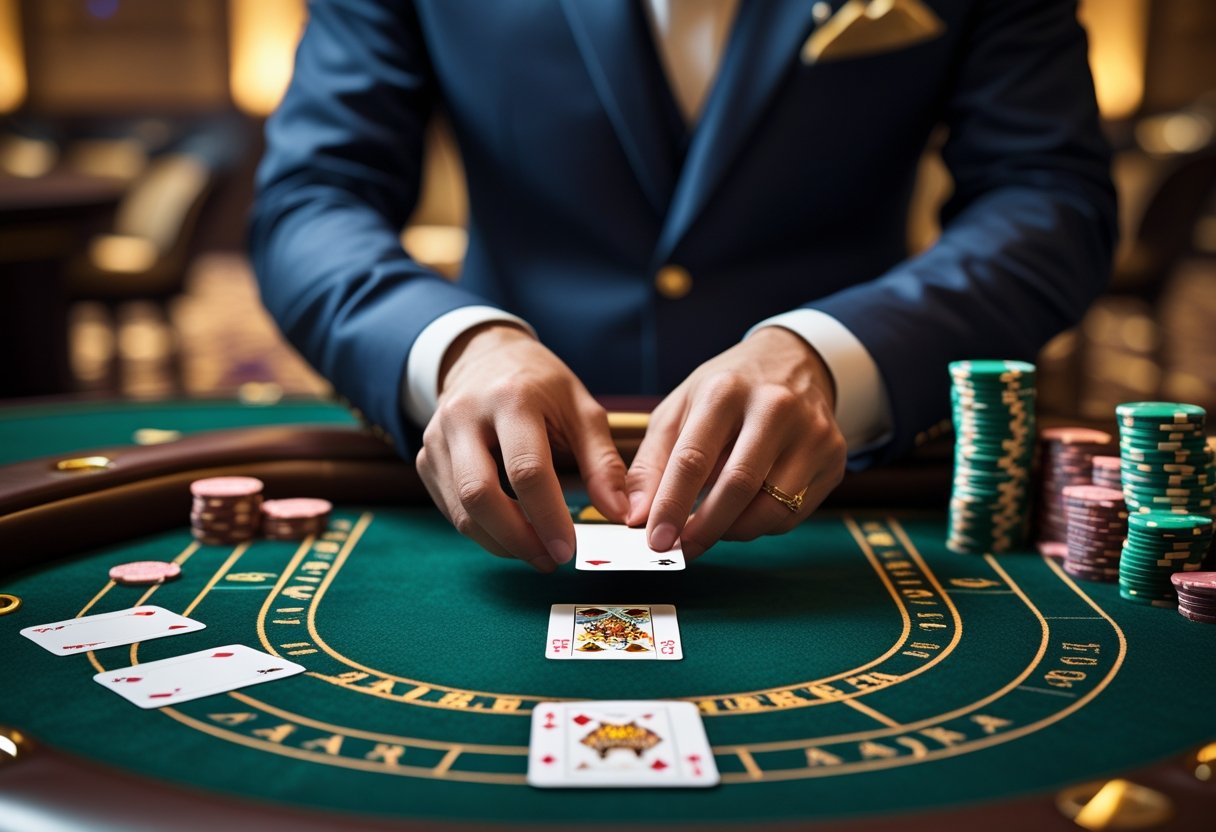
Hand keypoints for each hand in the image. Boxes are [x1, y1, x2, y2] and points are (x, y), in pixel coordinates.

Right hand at [416, 324, 629, 571]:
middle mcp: (465, 416)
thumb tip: (620, 514)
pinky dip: (482, 530)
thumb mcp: (581, 408)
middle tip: (550, 561)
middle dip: (517, 539)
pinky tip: (512, 533)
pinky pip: (450, 509)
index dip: (548, 517)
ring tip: (536, 552)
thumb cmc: (541, 385)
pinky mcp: (426, 458)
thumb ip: (603, 462)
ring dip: (500, 542)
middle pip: (479, 495)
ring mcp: (438, 438)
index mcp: (511, 398)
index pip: (526, 470)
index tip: (568, 551)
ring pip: (461, 510)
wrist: (484, 356)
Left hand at [625, 327, 845, 559]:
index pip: (693, 459)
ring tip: (711, 527)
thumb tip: (637, 517)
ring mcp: (812, 432)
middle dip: (705, 529)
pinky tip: (745, 511)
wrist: (793, 361)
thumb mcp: (679, 409)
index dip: (671, 506)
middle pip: (738, 485)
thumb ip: (652, 463)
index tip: (655, 541)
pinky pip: (794, 513)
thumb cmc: (725, 391)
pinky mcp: (834, 456)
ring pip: (771, 507)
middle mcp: (775, 406)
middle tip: (681, 551)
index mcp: (725, 390)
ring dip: (733, 531)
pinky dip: (762, 525)